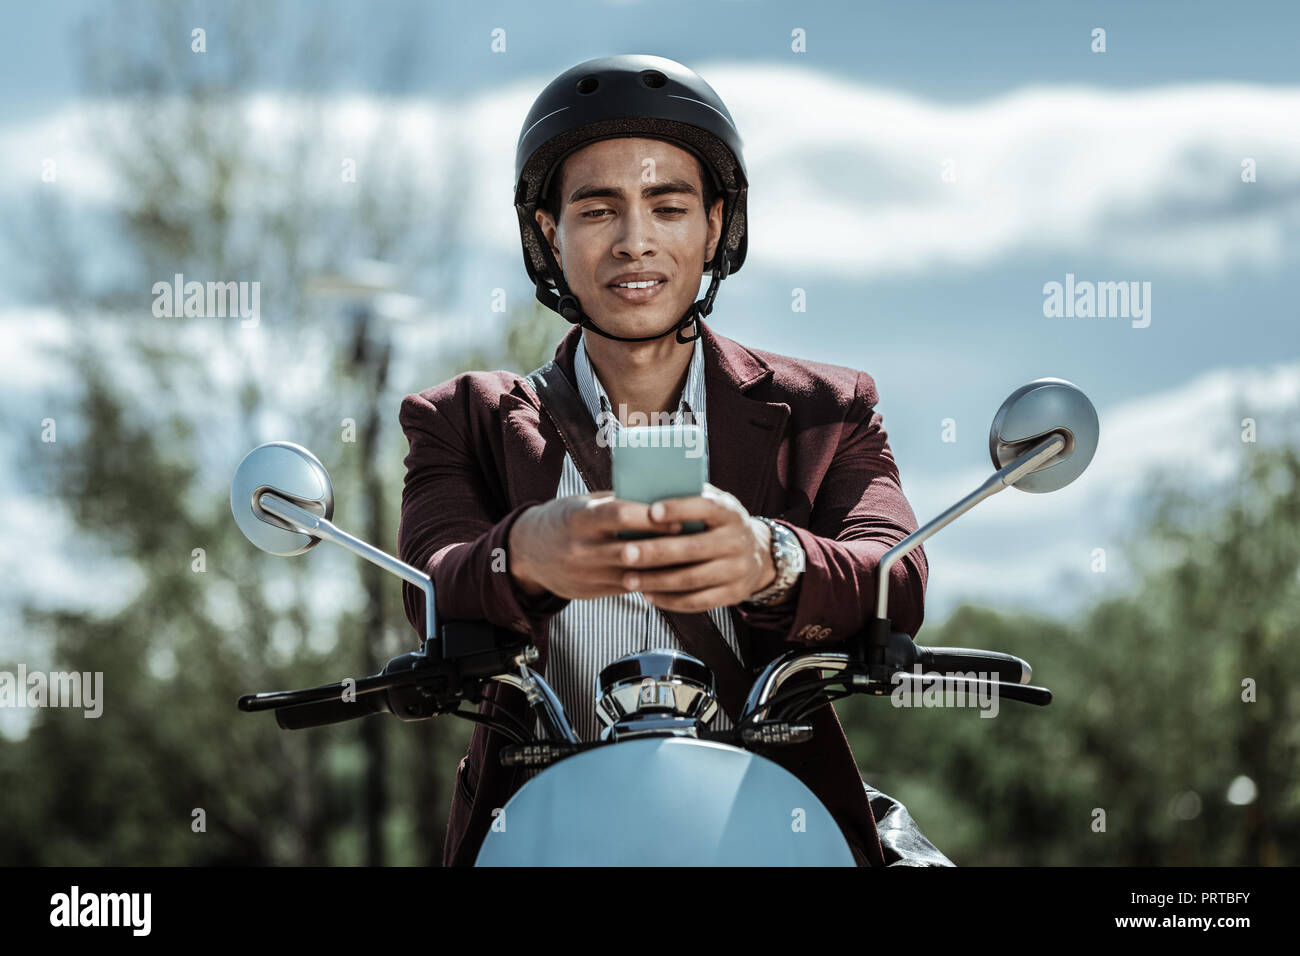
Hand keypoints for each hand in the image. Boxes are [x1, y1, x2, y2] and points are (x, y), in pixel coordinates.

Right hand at [507, 492, 680, 599]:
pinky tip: (671, 575)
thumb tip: (662, 496)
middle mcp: (581, 548)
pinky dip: (650, 582)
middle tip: (696, 540)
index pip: (621, 516)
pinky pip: (628, 589)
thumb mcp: (583, 504)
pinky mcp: (591, 593)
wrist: (528, 552)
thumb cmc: (565, 519)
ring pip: (634, 575)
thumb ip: (617, 503)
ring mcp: (585, 574)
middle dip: (666, 546)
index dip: (652, 517)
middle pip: (632, 549)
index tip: (679, 516)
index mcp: (580, 518)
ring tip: (691, 560)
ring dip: (664, 569)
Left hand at [621, 483, 776, 612]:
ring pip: (691, 579)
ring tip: (629, 579)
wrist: (756, 555)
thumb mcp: (713, 504)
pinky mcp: (733, 595)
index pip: (705, 507)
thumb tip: (646, 489)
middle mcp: (737, 541)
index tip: (651, 511)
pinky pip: (697, 602)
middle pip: (693, 548)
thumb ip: (688, 496)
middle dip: (655, 552)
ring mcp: (737, 570)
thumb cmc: (718, 524)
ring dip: (656, 580)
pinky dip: (670, 600)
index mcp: (730, 513)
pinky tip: (647, 595)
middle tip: (625, 553)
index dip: (679, 509)